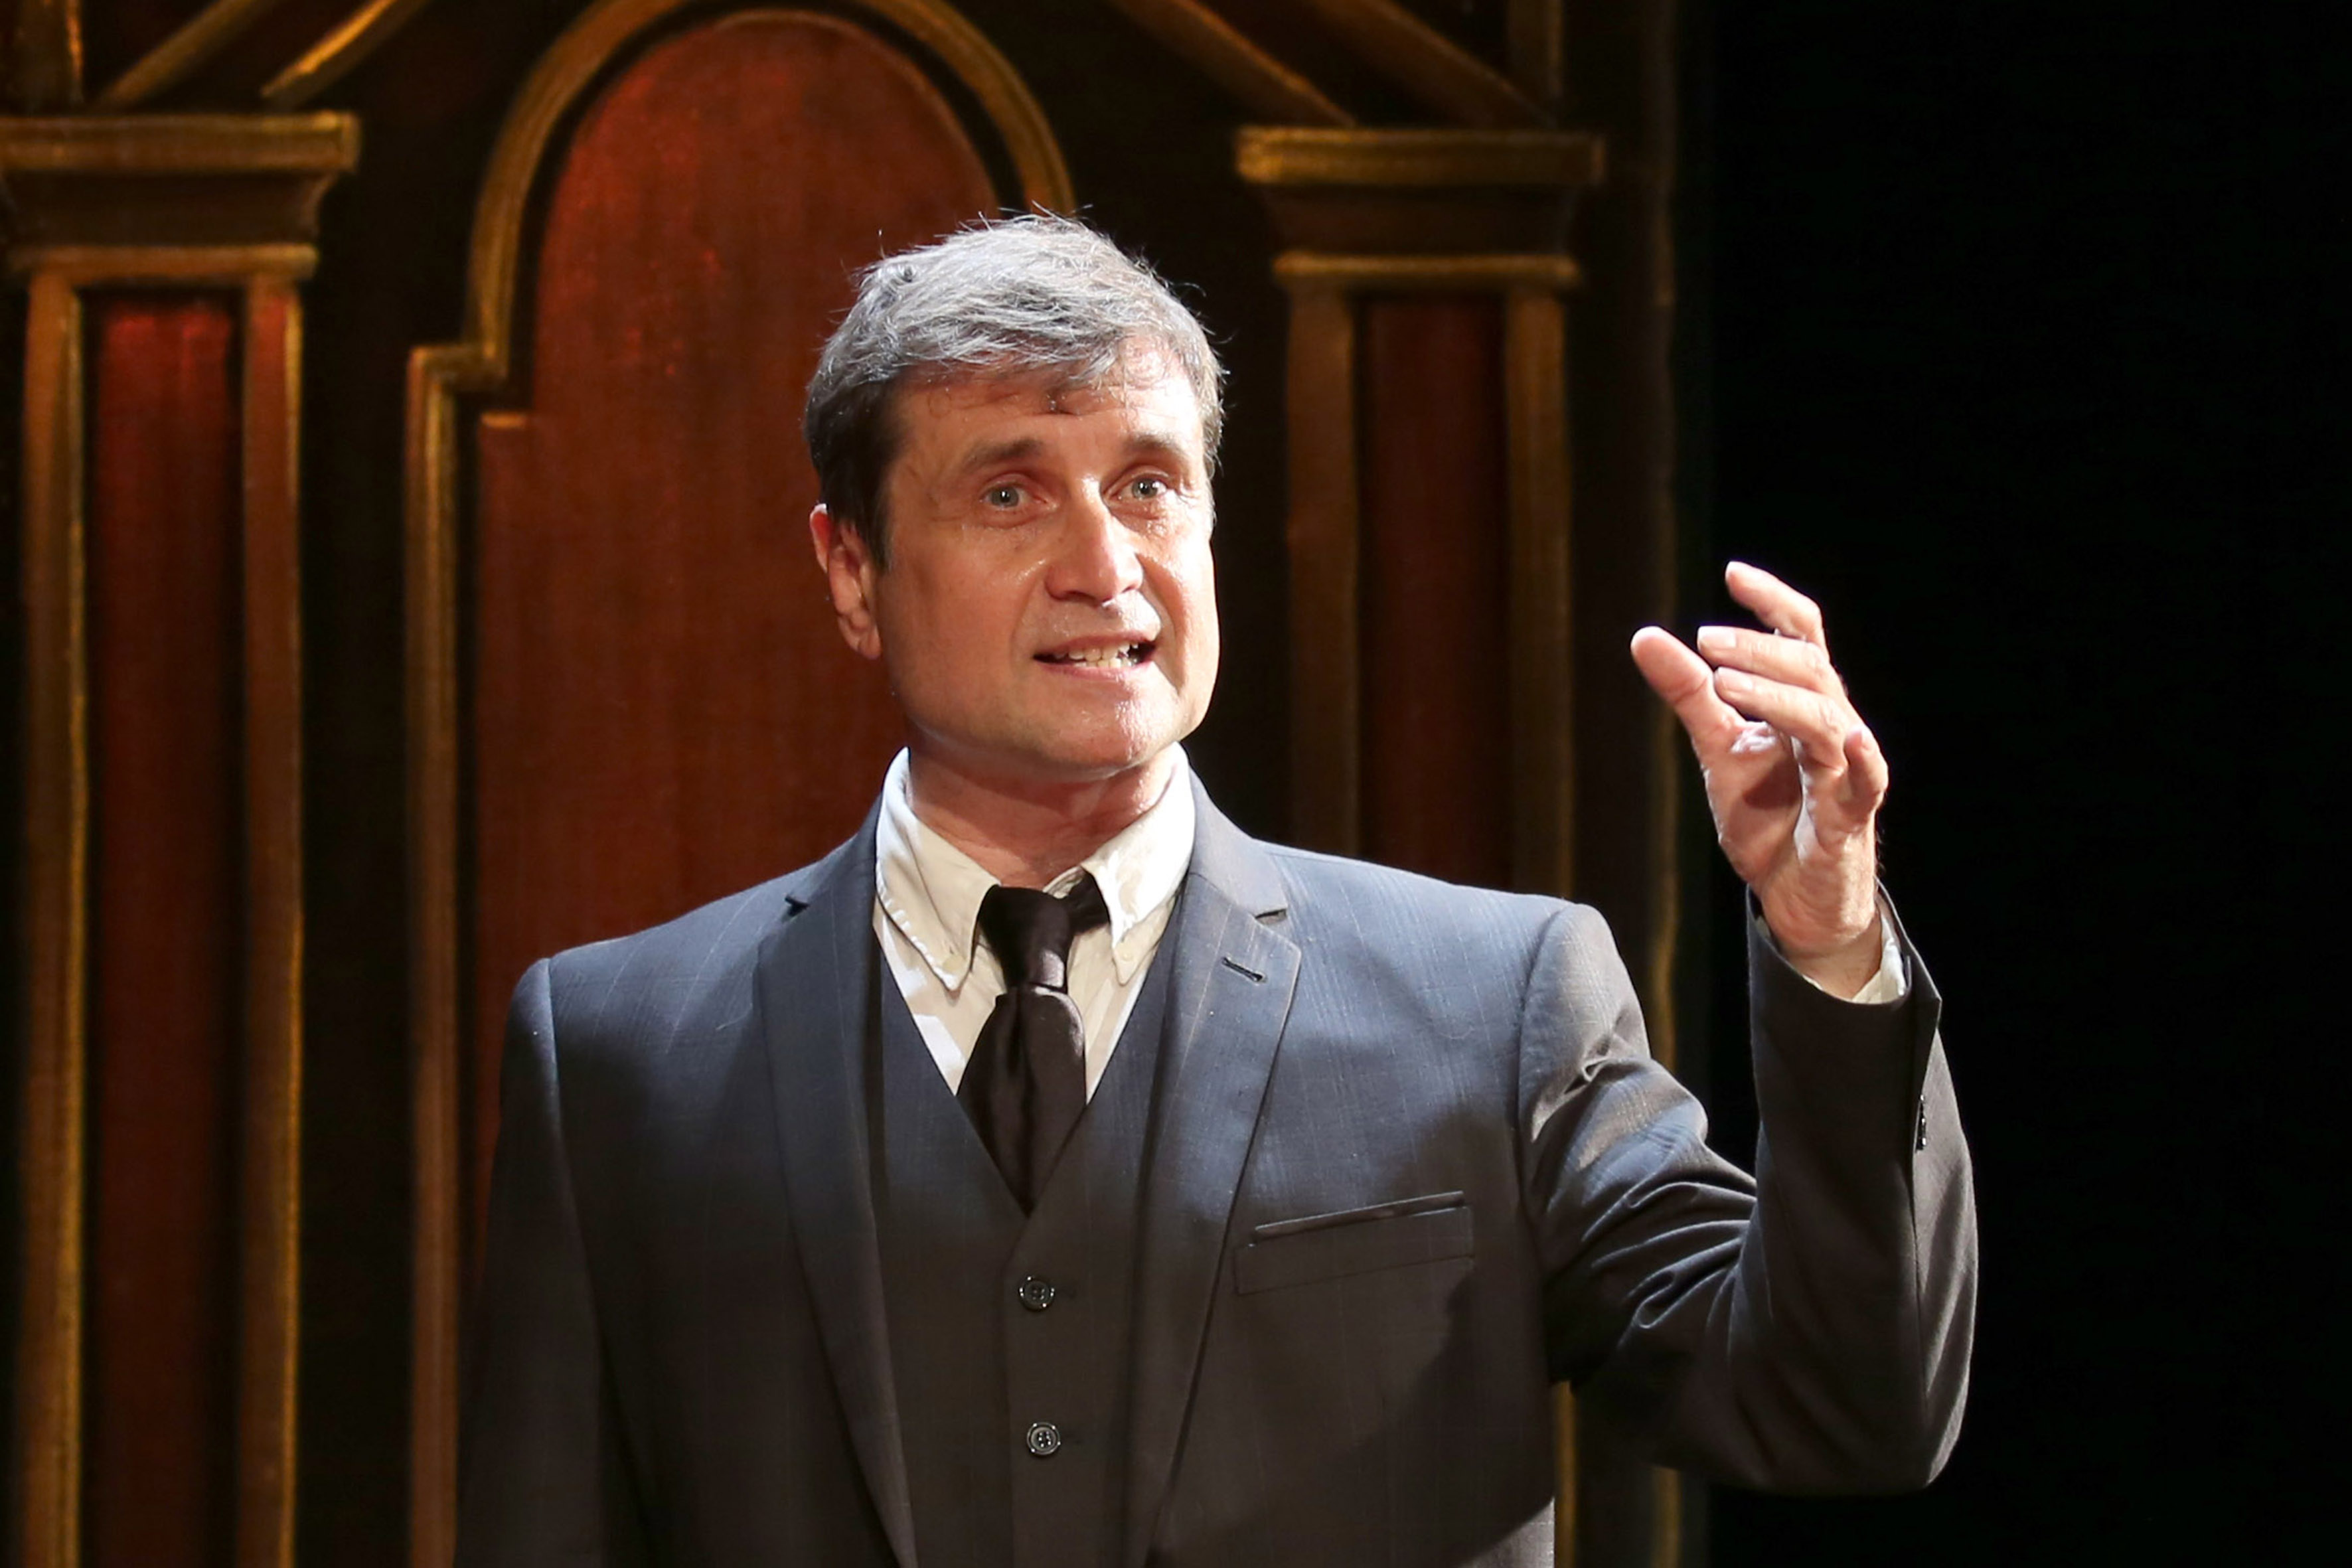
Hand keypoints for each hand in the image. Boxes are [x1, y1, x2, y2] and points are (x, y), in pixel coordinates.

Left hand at [1631, 562, 1887, 996]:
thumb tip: (1645, 635)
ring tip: (1724, 682)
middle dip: (1759, 648)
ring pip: (1827, 717)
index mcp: (1804, 703)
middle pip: (1810, 667)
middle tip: (1706, 640)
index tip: (1732, 573)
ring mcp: (1847, 770)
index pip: (1801, 635)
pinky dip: (1858, 757)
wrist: (1795, 895)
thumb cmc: (1768, 816)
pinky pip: (1864, 780)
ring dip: (1777, 696)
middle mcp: (1833, 726)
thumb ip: (1689, 694)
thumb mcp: (1719, 748)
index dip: (1773, 601)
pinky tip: (1847, 737)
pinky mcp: (1850, 817)